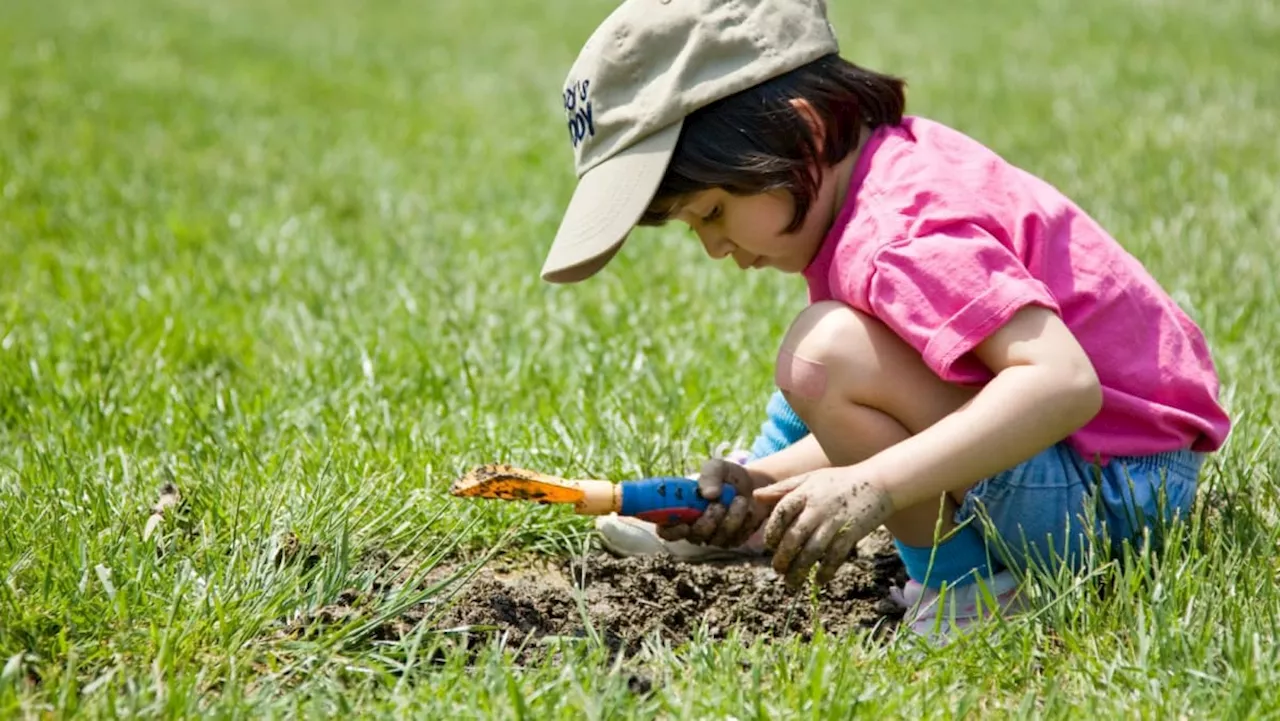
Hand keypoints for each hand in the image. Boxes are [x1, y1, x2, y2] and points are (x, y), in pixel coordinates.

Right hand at [656, 458, 773, 547]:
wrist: (752, 484)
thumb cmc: (725, 476)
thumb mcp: (716, 467)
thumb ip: (710, 476)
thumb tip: (709, 494)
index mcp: (681, 511)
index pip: (666, 530)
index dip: (671, 531)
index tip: (684, 524)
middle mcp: (694, 528)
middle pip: (694, 537)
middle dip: (708, 521)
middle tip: (719, 504)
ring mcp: (713, 537)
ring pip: (718, 539)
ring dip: (731, 517)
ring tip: (740, 499)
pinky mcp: (733, 540)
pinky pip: (736, 538)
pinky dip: (744, 522)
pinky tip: (748, 508)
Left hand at [753, 468, 893, 587]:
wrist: (879, 481)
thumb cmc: (840, 480)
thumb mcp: (810, 478)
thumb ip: (782, 488)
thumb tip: (755, 496)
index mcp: (805, 492)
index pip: (781, 514)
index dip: (772, 532)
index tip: (770, 545)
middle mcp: (818, 508)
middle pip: (793, 538)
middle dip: (783, 558)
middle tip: (778, 570)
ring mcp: (835, 522)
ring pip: (812, 552)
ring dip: (799, 571)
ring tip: (791, 584)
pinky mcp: (851, 534)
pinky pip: (834, 557)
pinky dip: (825, 571)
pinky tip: (818, 581)